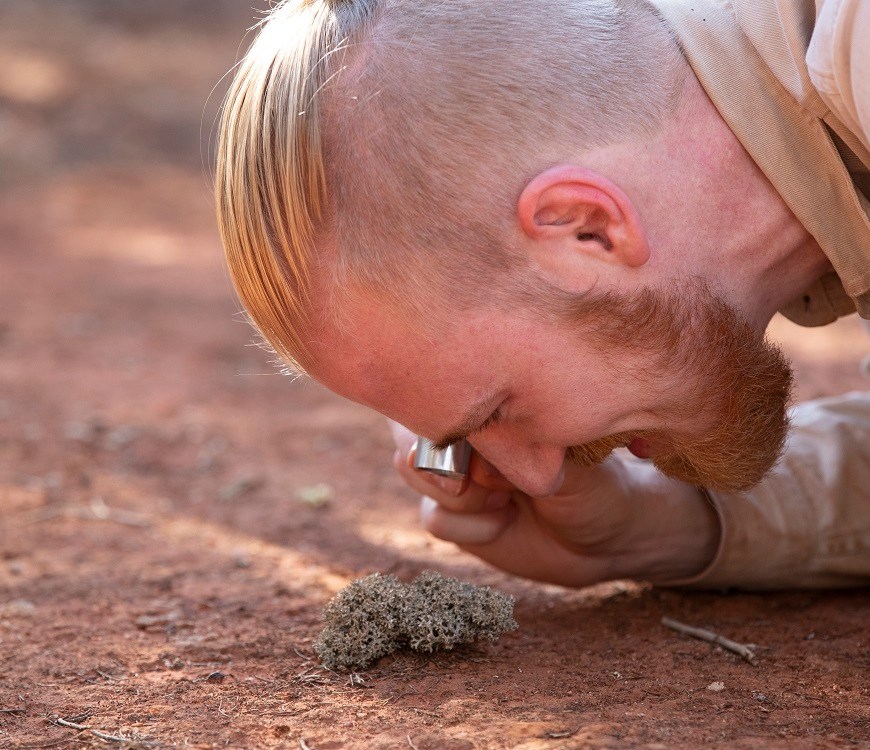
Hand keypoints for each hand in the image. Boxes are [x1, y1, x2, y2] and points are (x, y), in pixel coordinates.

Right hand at [389, 422, 719, 587]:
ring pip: (413, 471)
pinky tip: (506, 522)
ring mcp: (451, 472)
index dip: (445, 408)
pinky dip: (473, 527)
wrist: (606, 539)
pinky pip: (433, 517)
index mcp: (487, 400)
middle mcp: (461, 431)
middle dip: (449, 455)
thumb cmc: (596, 478)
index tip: (483, 435)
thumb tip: (480, 433)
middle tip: (499, 478)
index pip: (436, 382)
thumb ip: (520, 438)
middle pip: (409, 424)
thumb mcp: (566, 453)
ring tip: (511, 497)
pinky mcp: (449, 515)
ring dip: (465, 493)